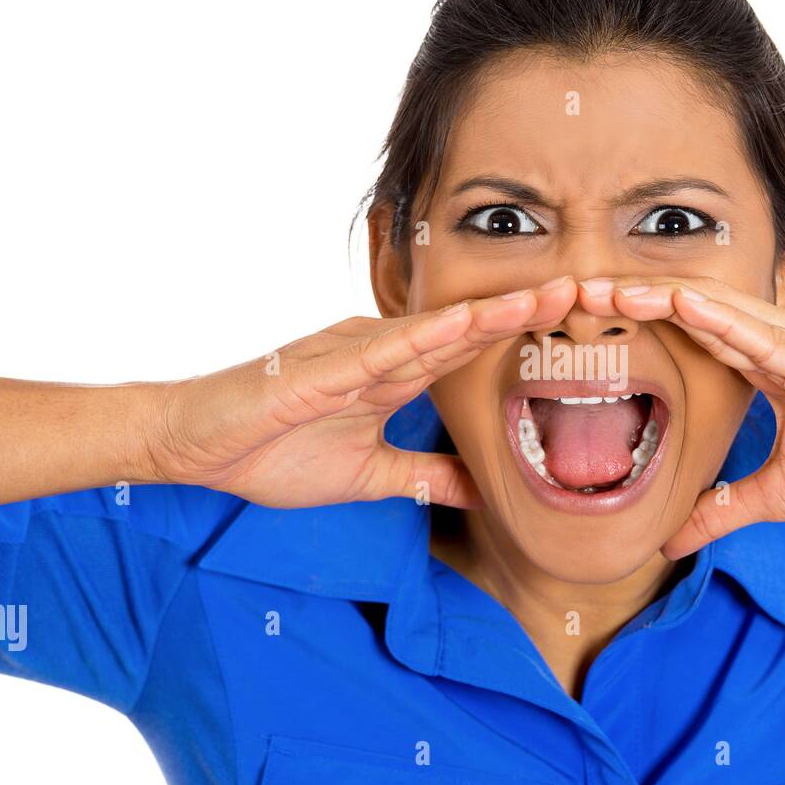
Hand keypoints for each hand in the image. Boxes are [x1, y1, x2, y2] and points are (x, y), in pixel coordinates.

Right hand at [143, 279, 576, 508]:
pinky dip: (428, 337)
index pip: (470, 354)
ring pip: (437, 329)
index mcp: (394, 377)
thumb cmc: (272, 452)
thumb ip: (426, 479)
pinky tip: (468, 324)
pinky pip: (384, 350)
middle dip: (527, 311)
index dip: (522, 339)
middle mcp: (381, 353)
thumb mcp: (370, 478)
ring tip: (550, 294)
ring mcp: (354, 354)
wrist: (195, 446)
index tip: (575, 328)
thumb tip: (482, 495)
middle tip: (588, 289)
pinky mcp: (323, 366)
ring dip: (494, 313)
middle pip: (467, 329)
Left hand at [577, 276, 784, 557]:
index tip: (580, 317)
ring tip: (609, 288)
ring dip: (665, 299)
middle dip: (634, 299)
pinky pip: (776, 343)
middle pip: (697, 312)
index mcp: (771, 364)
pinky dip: (730, 325)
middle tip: (569, 286)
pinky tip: (688, 309)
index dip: (638, 321)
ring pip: (728, 315)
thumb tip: (669, 539)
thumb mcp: (782, 497)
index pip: (693, 333)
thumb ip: (724, 509)